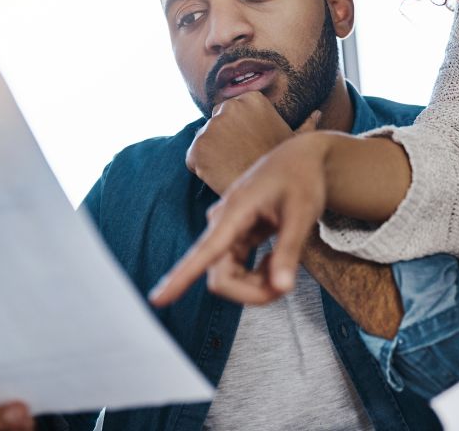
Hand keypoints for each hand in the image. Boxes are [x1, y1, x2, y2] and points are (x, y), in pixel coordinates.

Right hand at [151, 131, 333, 305]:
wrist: (301, 158)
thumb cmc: (302, 179)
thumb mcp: (302, 214)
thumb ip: (289, 252)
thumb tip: (282, 289)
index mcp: (234, 212)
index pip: (204, 252)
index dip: (180, 278)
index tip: (157, 300)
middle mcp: (222, 222)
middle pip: (220, 278)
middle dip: (252, 292)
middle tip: (286, 285)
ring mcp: (226, 230)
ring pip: (229, 277)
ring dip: (257, 285)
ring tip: (286, 268)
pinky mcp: (234, 236)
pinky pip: (237, 269)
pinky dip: (259, 275)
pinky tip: (276, 259)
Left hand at [186, 91, 319, 194]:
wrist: (272, 190)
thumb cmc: (285, 165)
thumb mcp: (297, 141)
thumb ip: (305, 124)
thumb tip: (317, 113)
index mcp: (251, 98)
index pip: (230, 111)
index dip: (237, 131)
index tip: (248, 145)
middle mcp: (228, 107)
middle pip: (214, 123)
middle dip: (221, 139)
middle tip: (238, 159)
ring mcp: (211, 127)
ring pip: (203, 142)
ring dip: (211, 154)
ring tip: (232, 169)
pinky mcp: (198, 148)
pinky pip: (193, 159)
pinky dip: (202, 169)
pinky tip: (221, 176)